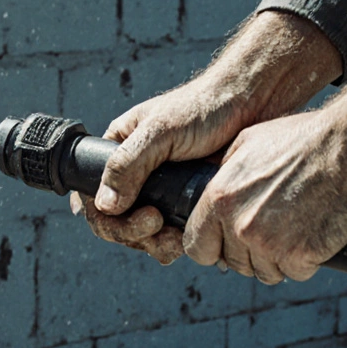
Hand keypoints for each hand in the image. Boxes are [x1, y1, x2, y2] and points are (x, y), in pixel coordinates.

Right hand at [81, 11, 344, 262]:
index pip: (91, 195)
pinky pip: (170, 235)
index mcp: (117, 152)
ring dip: (154, 243)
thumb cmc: (206, 106)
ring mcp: (160, 191)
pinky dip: (175, 243)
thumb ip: (128, 166)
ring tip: (176, 237)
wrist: (255, 104)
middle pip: (115, 221)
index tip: (134, 216)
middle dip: (132, 232)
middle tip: (157, 224)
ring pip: (142, 233)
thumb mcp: (160, 131)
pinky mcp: (186, 203)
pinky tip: (187, 239)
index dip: (104, 216)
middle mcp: (135, 174)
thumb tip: (104, 205)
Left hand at [183, 67, 346, 282]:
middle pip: (233, 263)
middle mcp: (239, 224)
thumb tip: (209, 191)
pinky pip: (295, 273)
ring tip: (296, 232)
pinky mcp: (300, 255)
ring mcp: (269, 243)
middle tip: (273, 234)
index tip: (224, 246)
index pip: (196, 246)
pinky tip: (314, 238)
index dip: (211, 249)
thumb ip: (222, 172)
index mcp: (220, 198)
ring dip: (278, 260)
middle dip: (250, 253)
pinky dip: (306, 262)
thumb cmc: (305, 139)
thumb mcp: (248, 143)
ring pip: (264, 272)